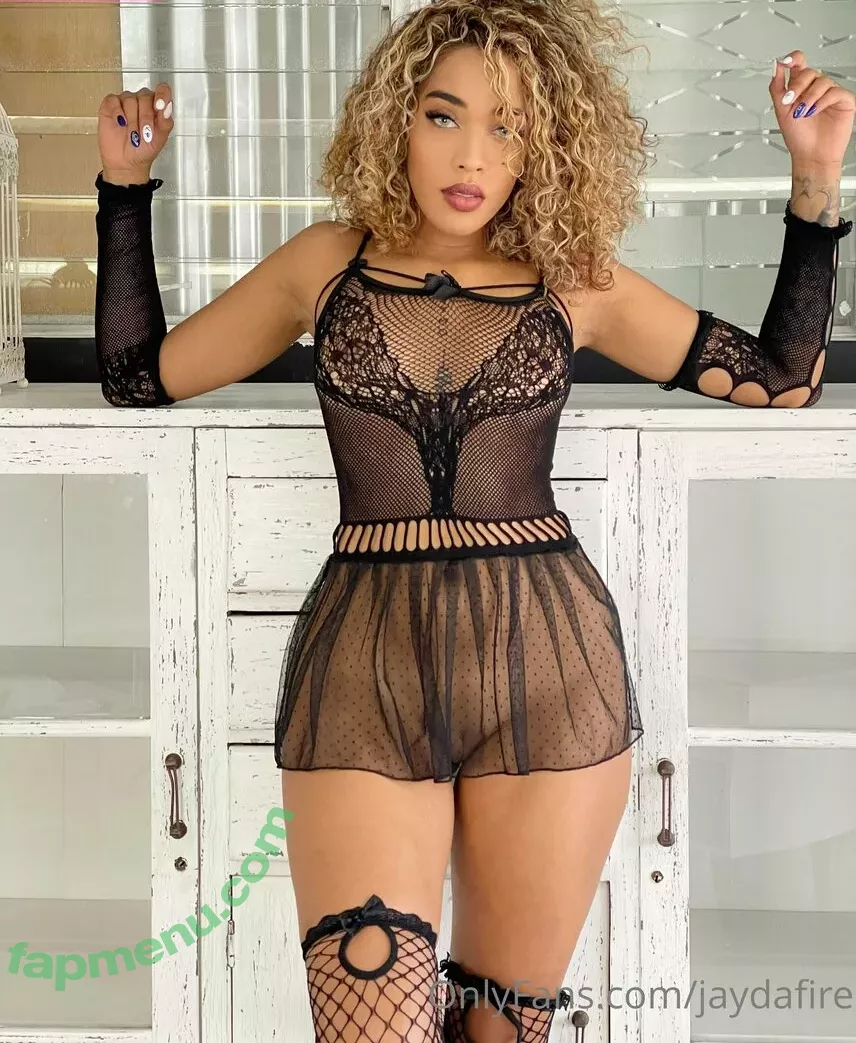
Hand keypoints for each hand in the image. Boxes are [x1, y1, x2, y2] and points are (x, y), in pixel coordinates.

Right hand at [98, 84, 173, 183]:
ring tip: (132, 134)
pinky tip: (120, 124)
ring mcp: (125, 102)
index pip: (162, 91)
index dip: (161, 96)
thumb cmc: (144, 150)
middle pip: (145, 96)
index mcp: (156, 107)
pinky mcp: (110, 105)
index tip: (159, 107)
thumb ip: (165, 121)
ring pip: (129, 98)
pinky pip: (113, 100)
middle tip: (144, 133)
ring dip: (132, 119)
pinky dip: (117, 112)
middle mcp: (141, 101)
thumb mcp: (160, 139)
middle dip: (145, 117)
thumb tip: (167, 106)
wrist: (126, 163)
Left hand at [770, 51, 854, 167]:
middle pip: (809, 72)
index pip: (800, 64)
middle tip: (790, 101)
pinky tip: (814, 112)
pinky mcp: (844, 101)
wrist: (811, 156)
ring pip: (822, 81)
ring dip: (809, 97)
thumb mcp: (781, 111)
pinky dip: (822, 101)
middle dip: (797, 86)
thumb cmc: (798, 137)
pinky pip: (835, 92)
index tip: (785, 62)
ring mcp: (831, 94)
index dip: (794, 59)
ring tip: (803, 113)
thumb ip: (777, 88)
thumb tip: (775, 67)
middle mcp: (816, 89)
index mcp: (801, 88)